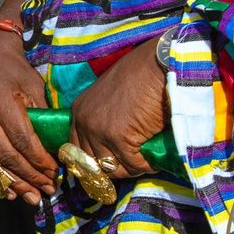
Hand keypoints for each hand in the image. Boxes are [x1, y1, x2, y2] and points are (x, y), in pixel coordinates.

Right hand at [0, 29, 56, 203]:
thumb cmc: (15, 71)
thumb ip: (42, 118)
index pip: (22, 140)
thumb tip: (56, 152)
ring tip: (31, 197)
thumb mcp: (34, 88)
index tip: (55, 172)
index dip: (39, 161)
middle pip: (6, 155)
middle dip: (30, 176)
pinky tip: (10, 189)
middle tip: (47, 189)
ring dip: (13, 182)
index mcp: (0, 99)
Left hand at [69, 37, 168, 179]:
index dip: (94, 163)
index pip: (76, 151)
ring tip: (147, 159)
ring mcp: (99, 130)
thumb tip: (111, 156)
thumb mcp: (112, 100)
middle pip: (92, 164)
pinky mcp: (118, 136)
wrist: (157, 64)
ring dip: (132, 167)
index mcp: (79, 111)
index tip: (111, 167)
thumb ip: (105, 122)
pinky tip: (155, 156)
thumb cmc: (141, 79)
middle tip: (134, 165)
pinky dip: (147, 164)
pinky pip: (134, 164)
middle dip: (114, 168)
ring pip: (113, 168)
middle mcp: (84, 121)